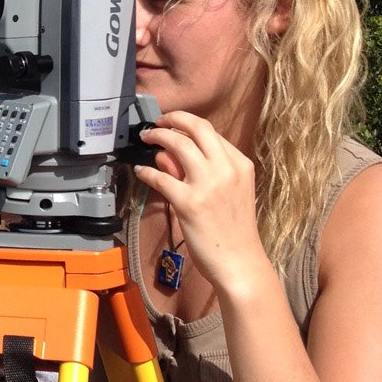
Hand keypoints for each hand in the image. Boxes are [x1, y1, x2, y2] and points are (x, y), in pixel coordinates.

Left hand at [131, 110, 268, 290]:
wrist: (240, 262)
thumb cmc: (234, 229)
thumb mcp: (231, 191)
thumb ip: (206, 171)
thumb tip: (170, 154)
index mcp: (240, 165)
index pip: (210, 132)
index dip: (186, 124)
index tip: (172, 126)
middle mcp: (227, 169)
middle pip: (197, 128)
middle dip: (172, 119)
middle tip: (156, 124)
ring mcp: (208, 185)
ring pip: (177, 144)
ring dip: (156, 136)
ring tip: (145, 138)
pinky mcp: (189, 202)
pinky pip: (160, 177)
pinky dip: (146, 171)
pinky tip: (140, 171)